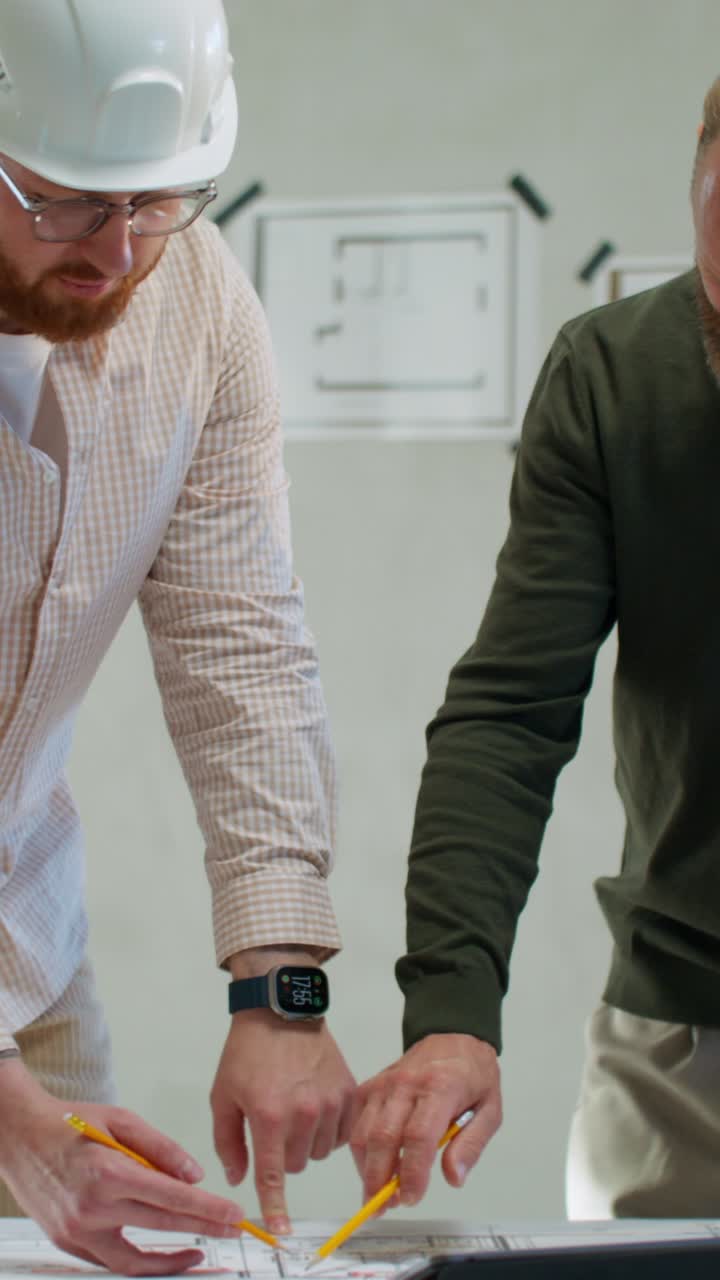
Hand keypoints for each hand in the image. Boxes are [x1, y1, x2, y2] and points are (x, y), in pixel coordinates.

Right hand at [0, 1059, 249, 1275]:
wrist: (19, 1137)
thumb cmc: (69, 1123)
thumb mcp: (120, 1120)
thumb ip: (160, 1148)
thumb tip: (194, 1176)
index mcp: (109, 1172)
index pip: (172, 1197)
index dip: (208, 1209)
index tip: (235, 1216)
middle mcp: (92, 1208)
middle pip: (161, 1227)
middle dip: (202, 1230)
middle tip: (231, 1231)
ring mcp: (77, 1231)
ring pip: (134, 1261)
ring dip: (170, 1260)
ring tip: (198, 1251)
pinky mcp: (67, 1242)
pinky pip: (109, 1262)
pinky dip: (137, 1261)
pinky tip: (159, 1251)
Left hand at [210, 1011, 355, 1233]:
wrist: (282, 1011)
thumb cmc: (247, 1052)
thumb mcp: (223, 1095)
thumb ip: (227, 1142)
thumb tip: (238, 1178)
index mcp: (268, 1116)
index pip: (273, 1175)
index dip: (275, 1206)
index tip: (282, 1230)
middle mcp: (303, 1113)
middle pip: (297, 1165)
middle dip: (284, 1153)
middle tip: (274, 1121)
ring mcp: (331, 1103)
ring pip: (319, 1152)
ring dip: (306, 1141)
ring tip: (295, 1107)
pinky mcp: (349, 1092)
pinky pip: (341, 1133)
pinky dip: (328, 1128)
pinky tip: (315, 1104)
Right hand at [350, 1033, 500, 1207]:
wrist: (452, 1034)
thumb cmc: (472, 1073)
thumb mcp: (490, 1109)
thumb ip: (471, 1145)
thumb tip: (453, 1178)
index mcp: (440, 1087)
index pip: (418, 1136)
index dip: (411, 1172)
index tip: (411, 1197)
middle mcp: (407, 1083)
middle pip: (383, 1137)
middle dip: (379, 1178)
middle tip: (384, 1206)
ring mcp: (384, 1083)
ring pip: (364, 1133)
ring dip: (367, 1169)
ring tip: (378, 1194)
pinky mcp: (371, 1086)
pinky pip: (357, 1123)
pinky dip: (360, 1150)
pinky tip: (373, 1166)